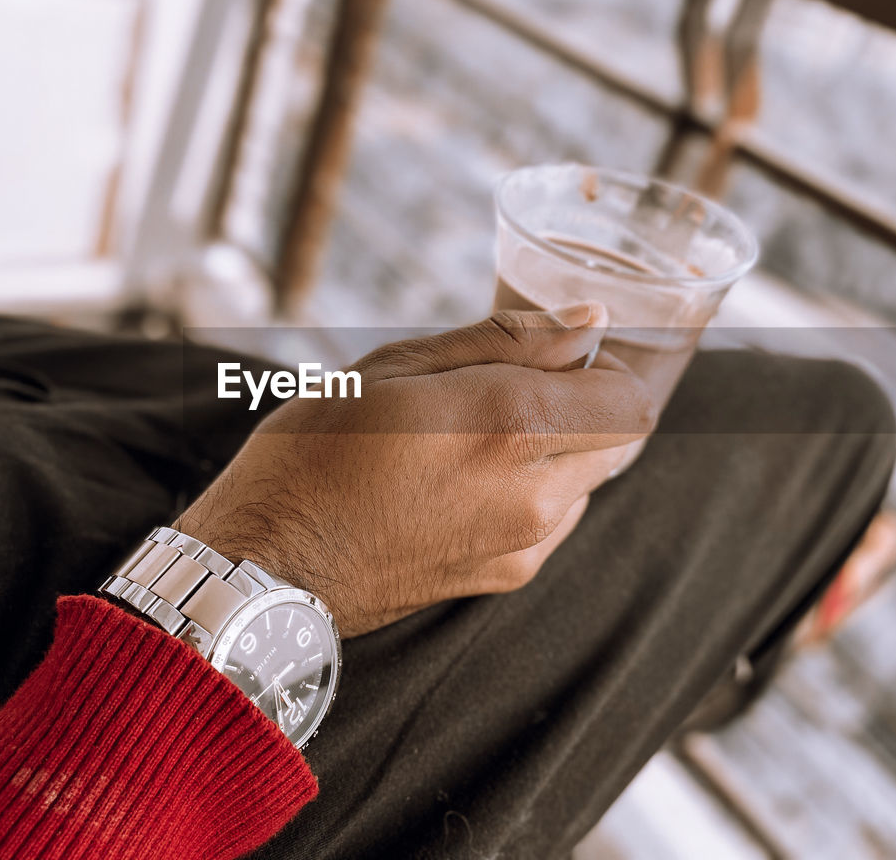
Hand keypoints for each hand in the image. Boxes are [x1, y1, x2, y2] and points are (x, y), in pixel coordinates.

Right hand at [176, 304, 654, 636]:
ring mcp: (524, 544)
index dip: (601, 366)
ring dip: (557, 448)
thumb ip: (506, 340)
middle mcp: (533, 493)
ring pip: (587, 479)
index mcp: (509, 424)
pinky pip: (555, 520)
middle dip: (581, 404)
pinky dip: (532, 491)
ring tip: (470, 438)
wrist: (266, 565)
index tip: (554, 355)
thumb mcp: (396, 367)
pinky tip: (460, 481)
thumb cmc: (312, 453)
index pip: (629, 396)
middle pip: (617, 438)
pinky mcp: (505, 577)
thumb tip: (588, 319)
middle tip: (505, 388)